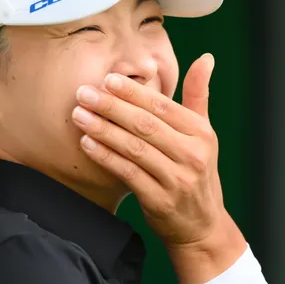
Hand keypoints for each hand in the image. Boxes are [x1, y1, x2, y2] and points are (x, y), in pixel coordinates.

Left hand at [71, 54, 244, 266]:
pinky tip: (86, 143)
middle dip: (111, 107)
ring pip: (134, 148)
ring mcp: (177, 179)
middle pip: (145, 125)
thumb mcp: (203, 134)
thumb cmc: (195, 171)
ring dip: (103, 129)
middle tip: (83, 93)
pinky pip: (127, 173)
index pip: (163, 107)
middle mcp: (192, 155)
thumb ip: (197, 95)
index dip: (134, 92)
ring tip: (79, 115)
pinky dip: (106, 157)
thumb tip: (205, 57)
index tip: (107, 79)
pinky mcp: (160, 200)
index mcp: (201, 133)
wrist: (202, 226)